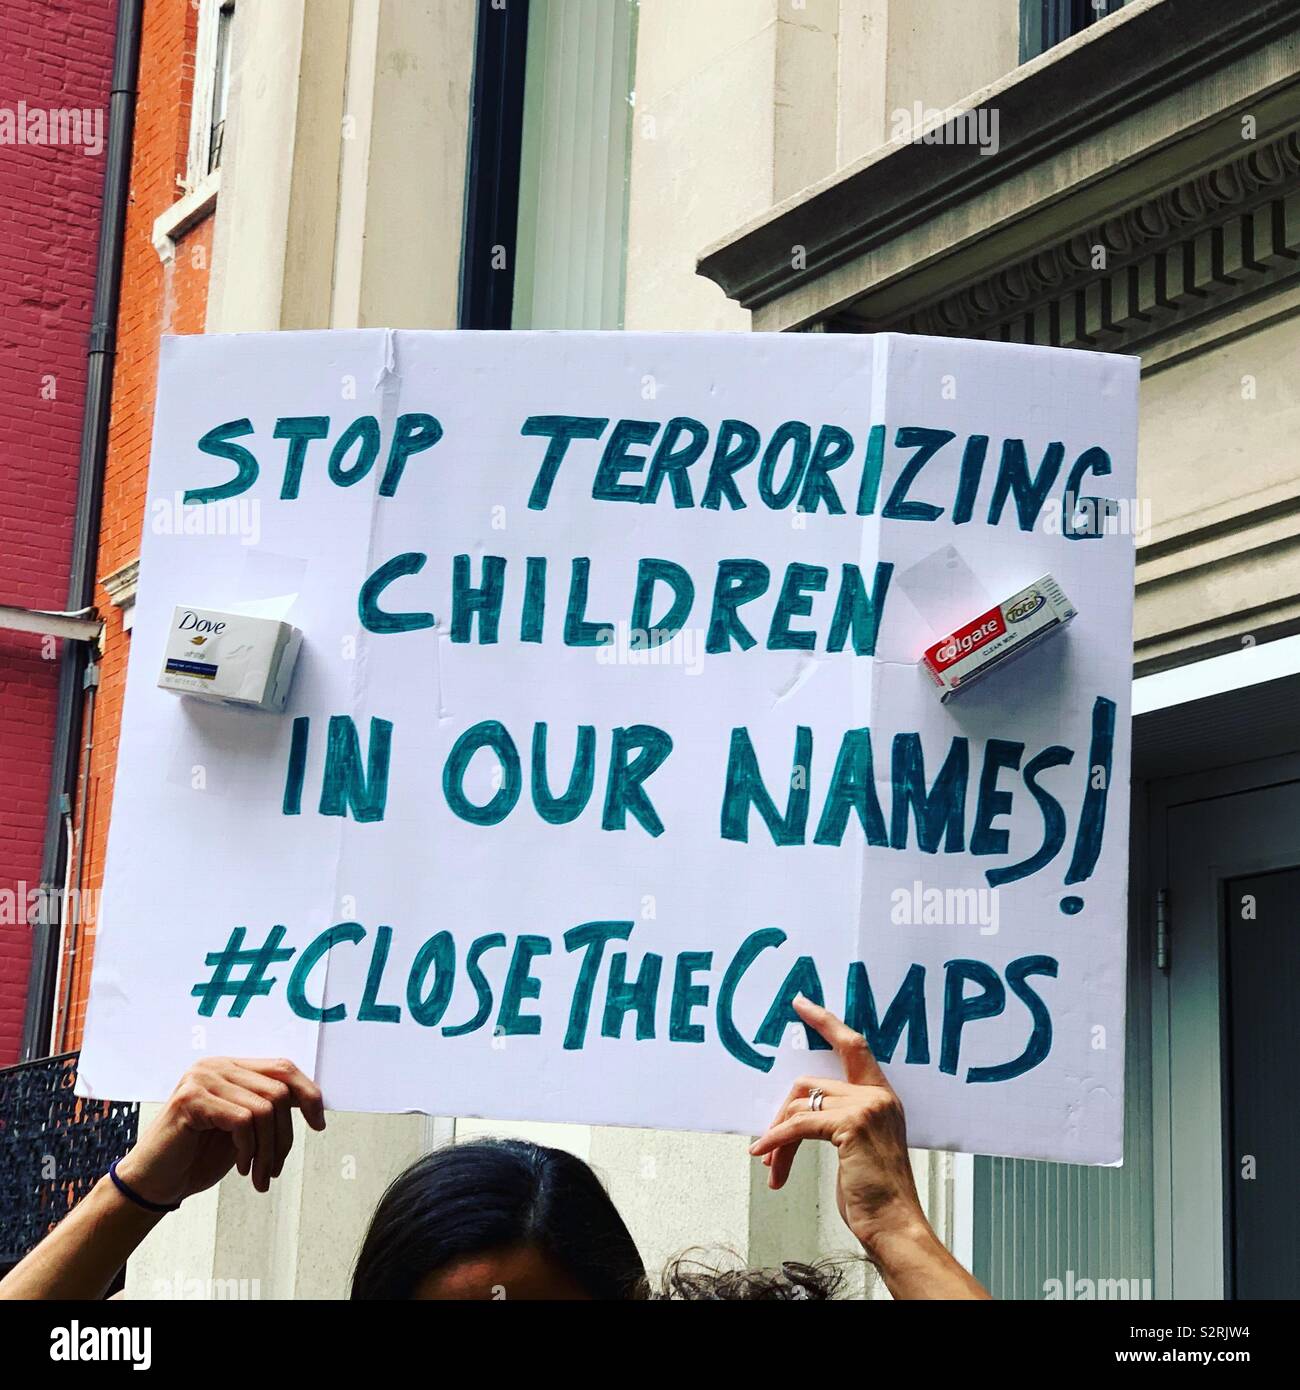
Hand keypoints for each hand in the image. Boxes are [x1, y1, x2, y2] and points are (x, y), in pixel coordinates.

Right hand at [114, 1058, 325, 1206]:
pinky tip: (243, 1168)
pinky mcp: (191, 1099)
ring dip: (269, 1150)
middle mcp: (217, 1065)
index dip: (308, 1093)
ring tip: (261, 1175)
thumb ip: (268, 1108)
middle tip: (275, 1169)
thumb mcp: (243, 1129)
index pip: (283, 1068)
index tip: (319, 1124)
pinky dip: (250, 1149)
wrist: (154, 1184)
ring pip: (264, 1109)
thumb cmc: (199, 1157)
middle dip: (285, 1135)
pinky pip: (242, 1121)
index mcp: (231, 1067)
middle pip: (278, 1090)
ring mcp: (202, 1078)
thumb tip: (312, 1100)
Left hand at [749, 996, 923, 1258]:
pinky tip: (765, 1158)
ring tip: (771, 1166)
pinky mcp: (851, 1125)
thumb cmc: (875, 1196)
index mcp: (882, 1096)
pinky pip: (797, 1126)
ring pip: (799, 1105)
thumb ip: (838, 1124)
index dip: (825, 1022)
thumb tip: (794, 1118)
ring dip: (777, 1138)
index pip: (853, 1045)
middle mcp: (877, 1096)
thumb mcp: (858, 1150)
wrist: (895, 1226)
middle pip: (808, 1084)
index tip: (801, 1003)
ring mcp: (866, 1107)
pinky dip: (775, 1142)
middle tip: (767, 1147)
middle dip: (781, 1115)